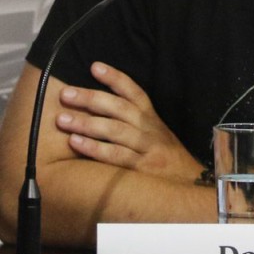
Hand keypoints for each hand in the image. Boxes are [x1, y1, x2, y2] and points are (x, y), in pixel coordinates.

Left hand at [56, 62, 201, 180]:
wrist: (191, 186)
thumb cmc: (166, 160)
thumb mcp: (156, 135)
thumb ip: (133, 122)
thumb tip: (97, 108)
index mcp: (152, 119)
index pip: (134, 92)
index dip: (115, 78)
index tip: (94, 66)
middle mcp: (150, 129)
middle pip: (119, 108)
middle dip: (91, 99)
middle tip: (65, 94)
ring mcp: (147, 148)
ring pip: (115, 130)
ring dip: (87, 123)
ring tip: (62, 119)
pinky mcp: (143, 169)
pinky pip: (116, 156)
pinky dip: (95, 148)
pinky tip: (75, 142)